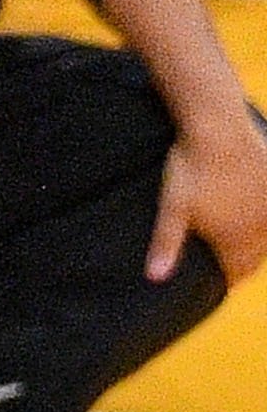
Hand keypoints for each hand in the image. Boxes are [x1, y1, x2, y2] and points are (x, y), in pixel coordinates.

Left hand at [151, 113, 266, 283]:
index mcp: (234, 236)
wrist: (217, 128)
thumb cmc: (190, 171)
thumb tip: (155, 279)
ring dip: (259, 241)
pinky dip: (265, 214)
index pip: (240, 271)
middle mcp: (258, 222)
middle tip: (233, 268)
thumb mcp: (171, 211)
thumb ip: (166, 246)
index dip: (230, 280)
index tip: (222, 283)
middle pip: (257, 256)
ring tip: (243, 242)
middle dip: (245, 263)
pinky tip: (257, 211)